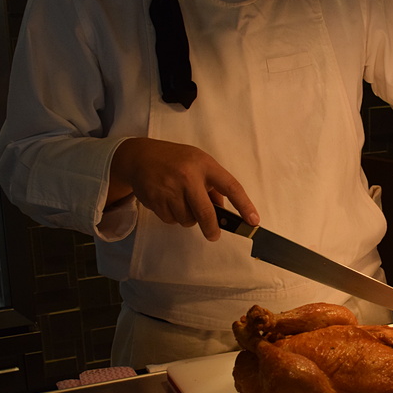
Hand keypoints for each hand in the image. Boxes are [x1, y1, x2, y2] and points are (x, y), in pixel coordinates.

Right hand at [107, 137, 258, 240]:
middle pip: (206, 213)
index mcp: (204, 165)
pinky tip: (168, 201)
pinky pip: (172, 220)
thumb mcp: (198, 163)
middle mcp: (188, 177)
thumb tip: (221, 211)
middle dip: (212, 228)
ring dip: (189, 218)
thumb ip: (212, 185)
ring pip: (188, 220)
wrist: (138, 157)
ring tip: (181, 201)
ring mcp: (171, 190)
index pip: (231, 187)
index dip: (244, 205)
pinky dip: (174, 216)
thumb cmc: (174, 160)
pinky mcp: (157, 201)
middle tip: (214, 235)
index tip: (253, 221)